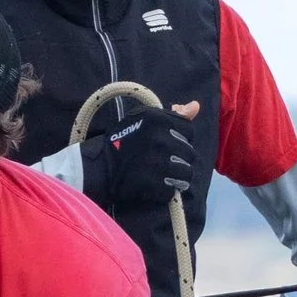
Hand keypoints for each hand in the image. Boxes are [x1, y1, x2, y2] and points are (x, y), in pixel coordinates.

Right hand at [80, 99, 198, 207]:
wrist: (99, 167)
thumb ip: (172, 115)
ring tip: (162, 174)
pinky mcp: (154, 184)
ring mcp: (158, 163)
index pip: (189, 130)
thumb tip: (196, 106)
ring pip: (186, 173)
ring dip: (177, 176)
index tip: (168, 142)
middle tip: (162, 160)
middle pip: (190, 153)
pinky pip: (173, 190)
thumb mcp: (143, 120)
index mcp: (158, 120)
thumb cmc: (122, 140)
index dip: (180, 138)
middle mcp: (160, 140)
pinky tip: (154, 185)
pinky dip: (165, 190)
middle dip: (179, 158)